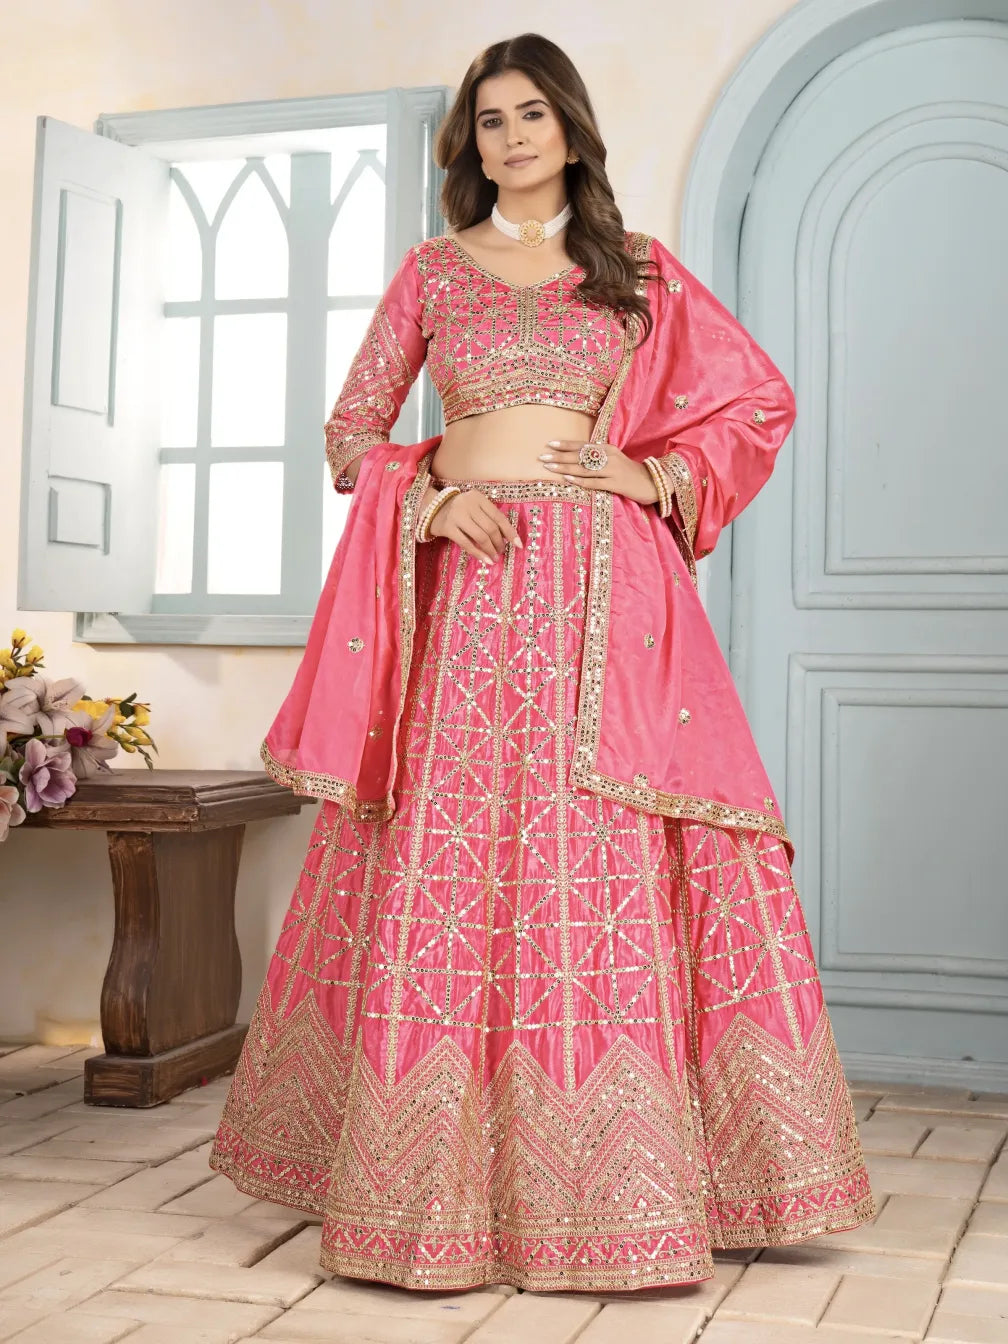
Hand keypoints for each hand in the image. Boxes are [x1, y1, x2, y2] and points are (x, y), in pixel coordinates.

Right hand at [428, 488, 522, 563]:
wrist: (432, 509)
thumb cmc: (459, 510)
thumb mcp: (474, 507)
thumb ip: (488, 517)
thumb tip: (507, 538)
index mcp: (478, 498)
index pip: (499, 517)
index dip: (510, 532)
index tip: (519, 545)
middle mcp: (468, 504)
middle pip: (491, 528)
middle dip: (499, 543)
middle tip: (502, 551)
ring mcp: (457, 516)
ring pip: (480, 536)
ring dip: (491, 550)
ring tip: (495, 557)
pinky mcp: (448, 528)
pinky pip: (467, 544)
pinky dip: (478, 554)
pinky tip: (486, 560)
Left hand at [538, 441, 658, 505]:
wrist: (654, 482)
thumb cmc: (631, 473)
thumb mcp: (615, 460)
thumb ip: (599, 458)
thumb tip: (577, 459)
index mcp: (608, 449)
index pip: (583, 445)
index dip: (566, 445)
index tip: (550, 444)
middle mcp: (609, 456)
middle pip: (580, 456)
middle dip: (560, 456)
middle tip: (542, 457)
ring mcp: (613, 470)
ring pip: (584, 468)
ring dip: (565, 468)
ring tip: (549, 467)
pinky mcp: (616, 484)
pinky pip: (595, 482)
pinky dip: (580, 481)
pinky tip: (568, 480)